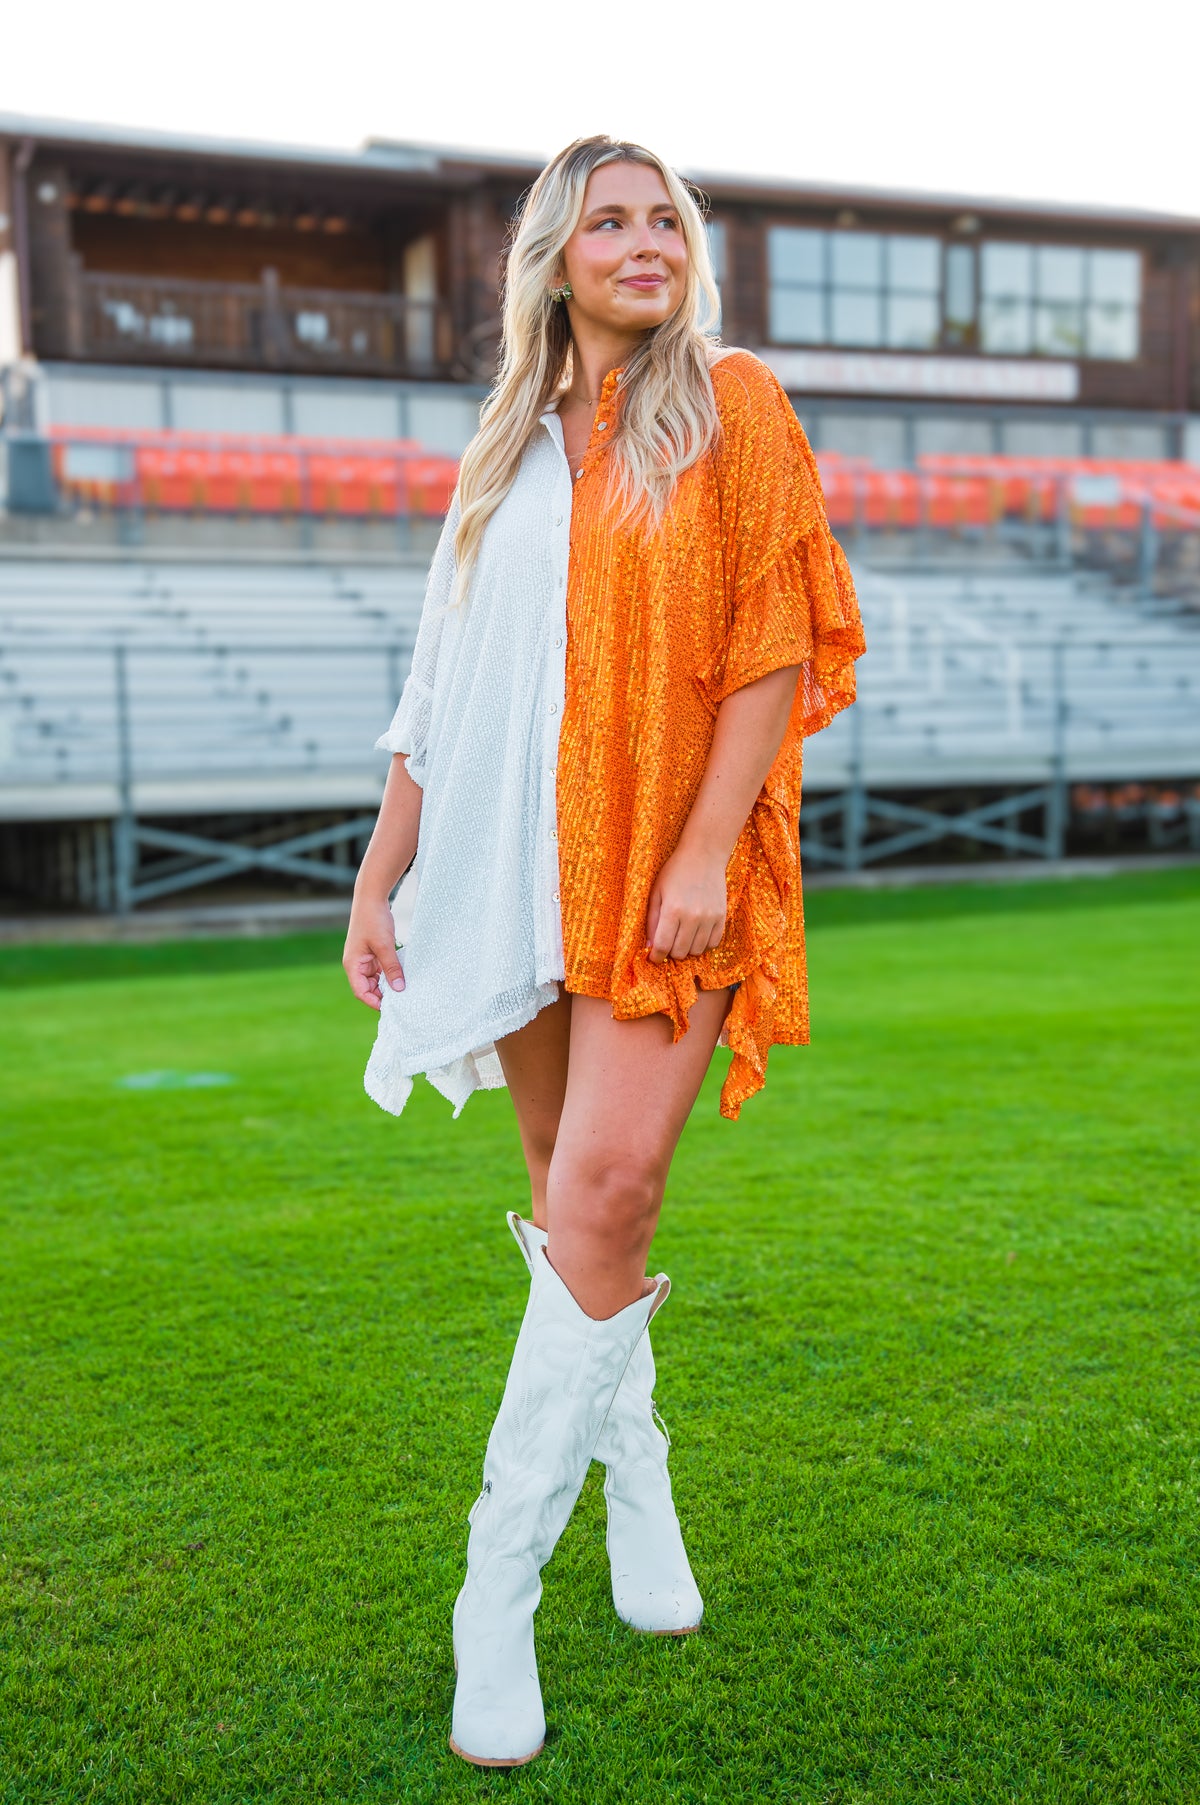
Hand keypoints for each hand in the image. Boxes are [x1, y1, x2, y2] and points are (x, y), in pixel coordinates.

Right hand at [343, 892, 404, 1010]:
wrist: (371, 898)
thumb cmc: (373, 920)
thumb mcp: (384, 945)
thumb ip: (391, 968)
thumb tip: (400, 988)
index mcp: (353, 964)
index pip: (361, 992)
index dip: (374, 1002)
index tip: (392, 1008)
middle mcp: (357, 965)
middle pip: (368, 988)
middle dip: (383, 995)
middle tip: (402, 1000)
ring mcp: (365, 960)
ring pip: (376, 980)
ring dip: (388, 985)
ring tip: (404, 989)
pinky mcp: (373, 954)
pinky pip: (381, 970)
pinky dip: (390, 974)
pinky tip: (402, 976)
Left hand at [645, 845, 727, 963]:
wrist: (703, 855)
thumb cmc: (675, 872)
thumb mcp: (656, 892)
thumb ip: (652, 920)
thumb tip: (649, 947)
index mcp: (673, 910)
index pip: (663, 946)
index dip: (656, 956)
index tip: (654, 957)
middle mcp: (692, 916)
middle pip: (680, 952)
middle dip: (670, 952)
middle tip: (668, 943)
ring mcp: (710, 917)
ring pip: (697, 951)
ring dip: (687, 949)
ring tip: (682, 937)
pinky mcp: (722, 916)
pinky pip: (713, 943)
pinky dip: (703, 944)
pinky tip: (696, 935)